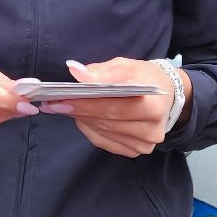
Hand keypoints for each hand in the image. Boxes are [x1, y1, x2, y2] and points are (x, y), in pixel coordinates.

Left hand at [43, 58, 184, 157]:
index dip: (86, 104)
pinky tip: (80, 118)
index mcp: (154, 106)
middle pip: (108, 122)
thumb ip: (102, 71)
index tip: (61, 99)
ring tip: (62, 108)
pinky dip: (90, 129)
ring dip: (82, 120)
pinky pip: (105, 142)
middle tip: (53, 104)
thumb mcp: (126, 66)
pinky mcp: (136, 150)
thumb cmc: (143, 77)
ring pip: (104, 133)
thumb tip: (76, 72)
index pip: (115, 107)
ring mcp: (145, 144)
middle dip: (78, 111)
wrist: (163, 93)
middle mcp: (153, 130)